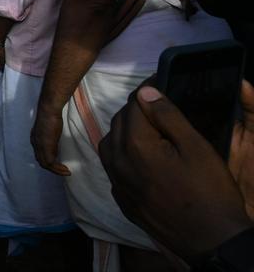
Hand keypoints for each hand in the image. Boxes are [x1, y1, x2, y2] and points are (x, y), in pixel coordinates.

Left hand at [31, 103, 69, 175]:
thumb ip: (50, 134)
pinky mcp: (46, 147)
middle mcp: (35, 143)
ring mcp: (39, 146)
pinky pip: (50, 163)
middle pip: (41, 160)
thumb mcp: (49, 127)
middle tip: (63, 170)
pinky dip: (58, 169)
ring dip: (56, 170)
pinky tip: (66, 169)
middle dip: (52, 168)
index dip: (48, 160)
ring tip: (66, 172)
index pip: (39, 154)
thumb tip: (54, 136)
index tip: (58, 163)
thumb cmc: (51, 114)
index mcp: (35, 138)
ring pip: (45, 164)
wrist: (49, 109)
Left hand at [100, 86, 252, 261]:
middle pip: (119, 123)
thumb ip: (168, 116)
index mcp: (134, 145)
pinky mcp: (123, 201)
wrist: (212, 240)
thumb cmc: (209, 191)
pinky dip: (123, 156)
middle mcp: (117, 162)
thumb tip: (145, 92)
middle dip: (135, 110)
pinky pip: (114, 168)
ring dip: (125, 132)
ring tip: (149, 130)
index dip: (146, 91)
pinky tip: (142, 158)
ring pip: (110, 145)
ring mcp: (117, 184)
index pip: (133, 105)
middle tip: (157, 107)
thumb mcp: (196, 147)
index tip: (158, 83)